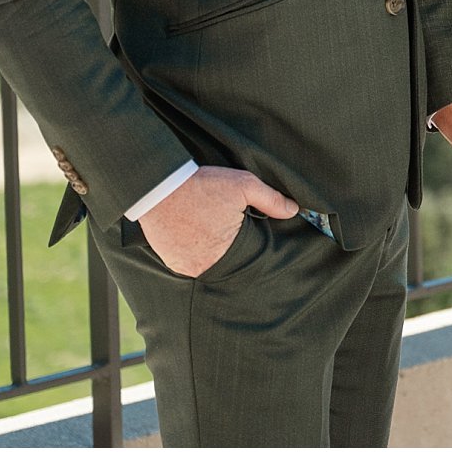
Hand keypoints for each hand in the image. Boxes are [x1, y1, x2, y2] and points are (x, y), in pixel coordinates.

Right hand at [138, 166, 296, 277]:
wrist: (158, 186)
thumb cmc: (203, 186)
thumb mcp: (244, 185)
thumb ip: (271, 200)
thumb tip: (293, 211)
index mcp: (228, 252)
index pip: (249, 257)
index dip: (251, 244)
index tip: (249, 231)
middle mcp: (205, 266)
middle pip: (228, 262)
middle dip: (233, 248)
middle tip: (229, 229)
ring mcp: (185, 266)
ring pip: (209, 263)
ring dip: (212, 251)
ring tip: (212, 230)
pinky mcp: (170, 261)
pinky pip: (189, 262)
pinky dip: (195, 251)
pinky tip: (197, 234)